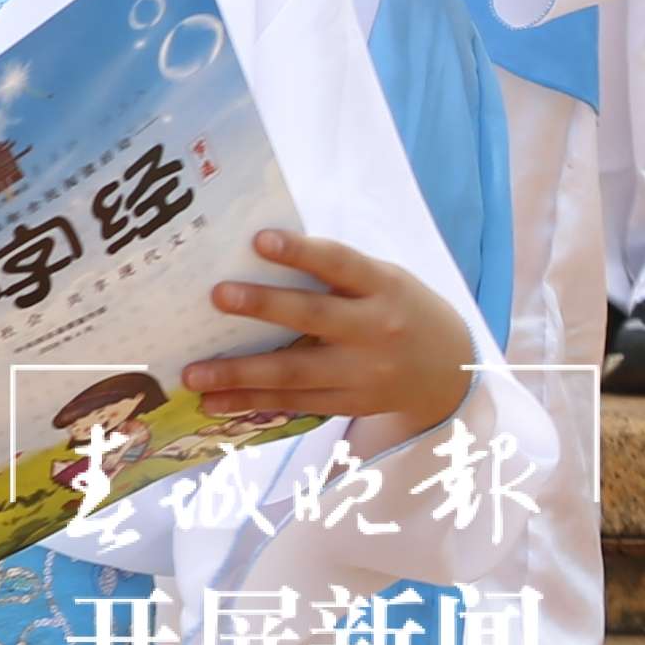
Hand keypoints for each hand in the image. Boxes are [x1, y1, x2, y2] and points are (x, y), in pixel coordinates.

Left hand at [187, 227, 474, 444]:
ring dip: (241, 374)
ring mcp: (365, 373)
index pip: (341, 264)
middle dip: (266, 307)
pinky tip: (213, 403)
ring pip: (297, 373)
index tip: (260, 240)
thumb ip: (332, 271)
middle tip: (217, 296)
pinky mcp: (352, 403)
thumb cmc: (397, 307)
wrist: (451, 370)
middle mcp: (376, 330)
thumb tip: (250, 253)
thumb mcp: (382, 279)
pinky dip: (253, 404)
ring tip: (192, 374)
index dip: (302, 252)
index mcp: (383, 287)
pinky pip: (297, 404)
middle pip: (316, 317)